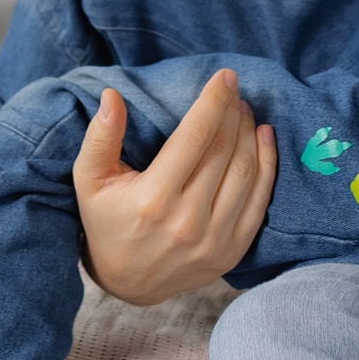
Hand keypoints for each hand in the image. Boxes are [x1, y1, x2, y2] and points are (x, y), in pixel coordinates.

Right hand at [71, 70, 274, 306]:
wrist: (128, 283)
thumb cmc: (107, 222)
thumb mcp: (90, 180)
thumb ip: (100, 137)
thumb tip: (112, 96)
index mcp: (153, 200)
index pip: (194, 137)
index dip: (213, 102)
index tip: (225, 76)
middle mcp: (187, 222)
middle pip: (223, 151)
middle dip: (232, 112)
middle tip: (234, 91)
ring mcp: (214, 240)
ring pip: (245, 171)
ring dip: (249, 133)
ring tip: (244, 111)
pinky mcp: (232, 251)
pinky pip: (260, 200)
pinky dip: (268, 164)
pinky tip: (264, 137)